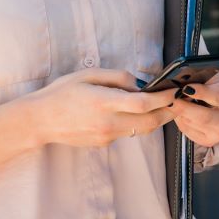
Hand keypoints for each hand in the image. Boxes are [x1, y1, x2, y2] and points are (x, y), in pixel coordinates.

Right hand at [19, 69, 177, 147]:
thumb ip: (117, 77)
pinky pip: (127, 133)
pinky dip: (136, 123)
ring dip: (155, 119)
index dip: (163, 98)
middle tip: (178, 102)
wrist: (40, 120)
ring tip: (162, 106)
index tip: (174, 91)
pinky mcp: (104, 143)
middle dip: (168, 113)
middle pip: (150, 122)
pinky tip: (133, 113)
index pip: (143, 103)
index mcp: (104, 102)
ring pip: (141, 130)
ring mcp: (106, 136)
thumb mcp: (88, 75)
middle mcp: (108, 122)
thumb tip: (141, 84)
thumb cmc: (62, 92)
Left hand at [168, 72, 218, 148]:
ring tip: (175, 102)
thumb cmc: (212, 83)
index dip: (201, 93)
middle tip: (170, 99)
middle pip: (204, 117)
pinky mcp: (209, 141)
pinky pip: (188, 131)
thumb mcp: (209, 74)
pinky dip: (180, 121)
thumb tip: (179, 82)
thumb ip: (196, 76)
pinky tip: (181, 112)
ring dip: (180, 113)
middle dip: (184, 107)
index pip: (218, 97)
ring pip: (193, 124)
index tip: (185, 88)